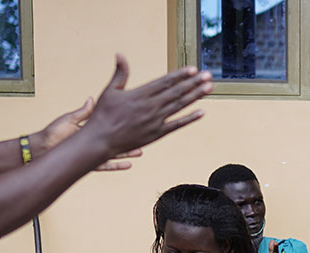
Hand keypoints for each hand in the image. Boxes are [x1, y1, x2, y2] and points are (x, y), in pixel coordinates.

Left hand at [36, 99, 142, 170]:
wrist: (42, 147)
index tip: (132, 119)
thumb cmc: (53, 132)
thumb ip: (84, 112)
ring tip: (140, 151)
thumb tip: (92, 99)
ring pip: (114, 153)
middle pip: (115, 140)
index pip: (108, 125)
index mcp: (91, 129)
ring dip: (127, 153)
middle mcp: (94, 141)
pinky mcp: (89, 163)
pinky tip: (129, 165)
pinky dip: (117, 165)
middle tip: (143, 137)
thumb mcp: (70, 119)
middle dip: (129, 139)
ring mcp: (92, 152)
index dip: (121, 123)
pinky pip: (106, 165)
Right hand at [82, 55, 212, 159]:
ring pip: (180, 106)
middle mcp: (150, 107)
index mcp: (140, 94)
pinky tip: (202, 112)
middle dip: (194, 83)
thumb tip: (119, 54)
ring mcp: (155, 121)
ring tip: (209, 88)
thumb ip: (120, 73)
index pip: (165, 82)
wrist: (100, 141)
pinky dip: (190, 118)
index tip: (193, 69)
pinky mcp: (157, 134)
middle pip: (177, 92)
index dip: (180, 75)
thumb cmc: (103, 115)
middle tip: (209, 75)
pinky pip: (177, 125)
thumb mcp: (110, 91)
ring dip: (196, 96)